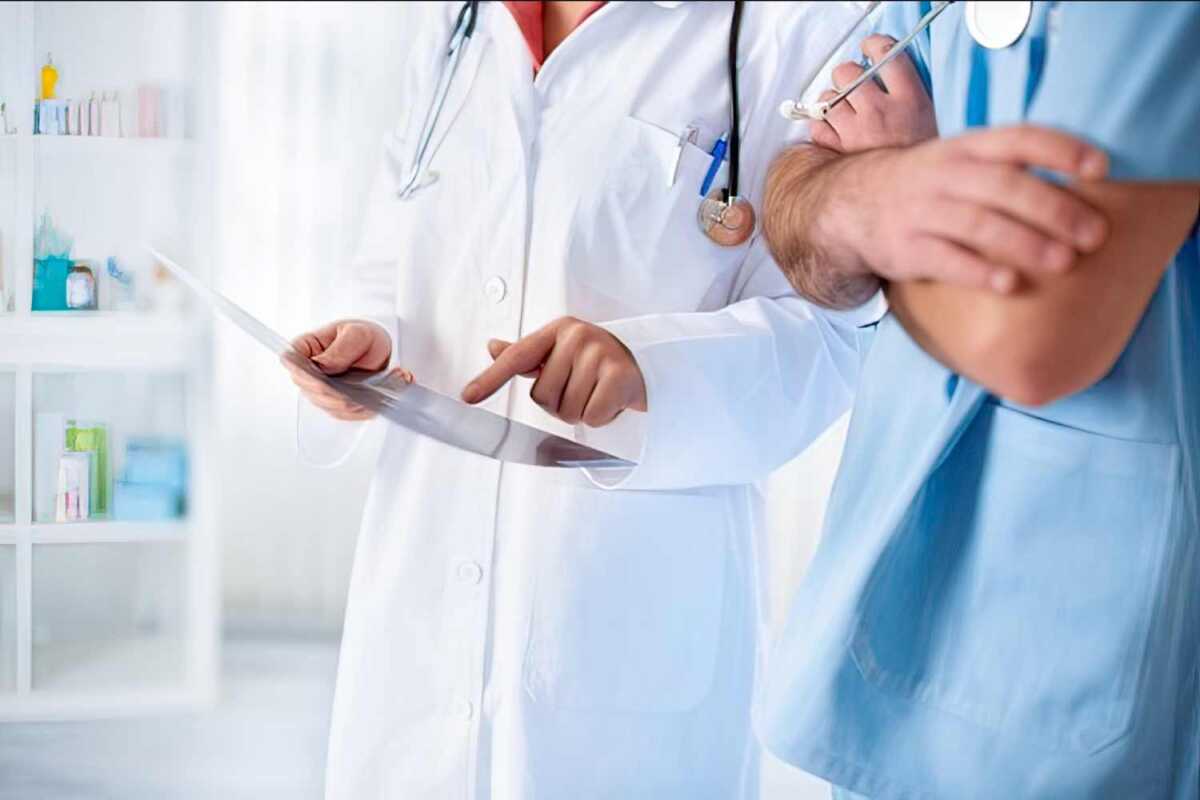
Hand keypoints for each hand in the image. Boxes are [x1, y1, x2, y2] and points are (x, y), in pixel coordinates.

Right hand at [285, 319, 394, 420]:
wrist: (377, 348)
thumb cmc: (362, 336)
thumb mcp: (356, 334)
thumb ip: (339, 349)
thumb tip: (322, 366)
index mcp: (304, 350)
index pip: (291, 362)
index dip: (304, 375)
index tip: (324, 382)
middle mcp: (308, 374)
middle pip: (313, 391)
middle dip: (339, 394)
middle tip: (363, 391)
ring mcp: (321, 392)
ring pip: (333, 406)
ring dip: (360, 402)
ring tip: (384, 388)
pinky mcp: (337, 405)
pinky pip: (349, 414)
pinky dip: (368, 408)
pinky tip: (384, 396)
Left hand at [461, 317, 646, 426]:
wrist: (647, 366)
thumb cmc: (598, 362)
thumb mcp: (561, 352)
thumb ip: (528, 354)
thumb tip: (492, 347)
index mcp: (559, 330)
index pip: (518, 357)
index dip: (491, 379)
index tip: (468, 397)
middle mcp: (578, 336)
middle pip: (543, 397)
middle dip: (561, 403)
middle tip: (583, 389)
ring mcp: (600, 354)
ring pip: (567, 411)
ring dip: (582, 412)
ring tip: (598, 394)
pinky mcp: (619, 376)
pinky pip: (591, 417)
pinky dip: (601, 418)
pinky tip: (612, 402)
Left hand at [813, 35, 937, 152]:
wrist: (909, 199)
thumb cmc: (916, 157)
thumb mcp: (927, 119)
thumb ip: (907, 92)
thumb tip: (882, 69)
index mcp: (910, 99)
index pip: (887, 54)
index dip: (874, 45)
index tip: (870, 47)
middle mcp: (880, 110)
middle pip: (848, 72)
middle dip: (846, 75)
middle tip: (852, 86)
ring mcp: (855, 130)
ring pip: (827, 97)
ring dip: (830, 101)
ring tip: (842, 112)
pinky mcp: (837, 149)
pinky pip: (817, 126)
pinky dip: (821, 127)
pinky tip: (835, 131)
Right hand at [835, 125, 1110, 291]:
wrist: (850, 204)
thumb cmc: (927, 185)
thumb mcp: (960, 159)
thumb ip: (1010, 165)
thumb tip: (1085, 183)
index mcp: (965, 148)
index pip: (1018, 139)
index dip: (1060, 150)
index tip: (1100, 168)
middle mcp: (944, 176)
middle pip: (1004, 186)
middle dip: (1054, 208)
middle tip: (1094, 234)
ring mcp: (921, 212)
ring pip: (978, 223)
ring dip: (1025, 242)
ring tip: (1064, 261)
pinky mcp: (905, 249)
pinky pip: (945, 259)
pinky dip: (978, 271)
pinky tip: (1009, 284)